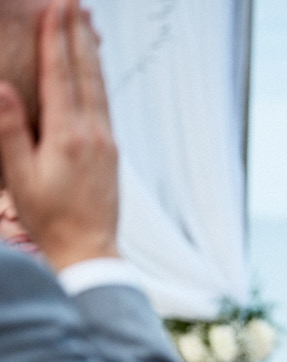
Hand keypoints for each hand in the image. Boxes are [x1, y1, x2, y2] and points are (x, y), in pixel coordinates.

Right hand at [0, 0, 118, 270]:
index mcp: (69, 136)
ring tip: (87, 22)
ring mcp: (107, 141)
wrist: (90, 248)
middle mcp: (94, 133)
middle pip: (86, 73)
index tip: (55, 8)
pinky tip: (95, 68)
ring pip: (100, 86)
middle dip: (78, 34)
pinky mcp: (112, 150)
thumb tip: (1, 88)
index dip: (56, 40)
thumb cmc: (50, 217)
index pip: (61, 77)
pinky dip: (98, 78)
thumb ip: (10, 131)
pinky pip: (105, 103)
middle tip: (74, 2)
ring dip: (92, 51)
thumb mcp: (20, 177)